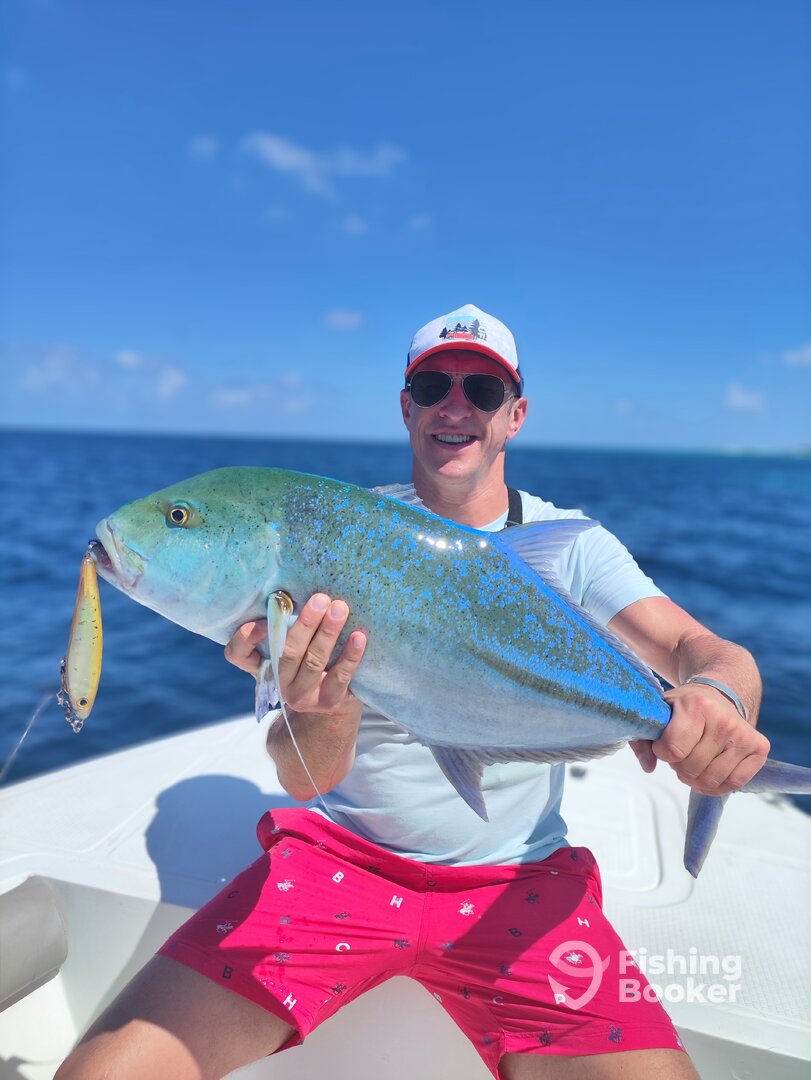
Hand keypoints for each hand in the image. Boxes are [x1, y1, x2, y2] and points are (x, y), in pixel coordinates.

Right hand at [224, 594, 366, 717]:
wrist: (331, 707)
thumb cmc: (310, 663)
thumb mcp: (293, 649)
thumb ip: (288, 627)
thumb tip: (300, 588)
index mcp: (264, 666)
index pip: (238, 654)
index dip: (246, 636)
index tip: (264, 618)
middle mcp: (280, 684)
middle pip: (287, 652)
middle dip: (306, 623)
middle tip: (321, 599)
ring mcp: (303, 696)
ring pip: (314, 661)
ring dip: (328, 632)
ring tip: (340, 609)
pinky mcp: (329, 702)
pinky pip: (340, 676)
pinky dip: (350, 655)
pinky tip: (358, 637)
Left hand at [630, 683, 768, 794]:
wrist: (721, 694)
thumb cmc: (685, 708)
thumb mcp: (659, 714)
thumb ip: (643, 740)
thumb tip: (648, 767)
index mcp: (696, 705)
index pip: (674, 749)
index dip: (662, 753)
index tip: (664, 745)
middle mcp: (724, 719)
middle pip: (692, 768)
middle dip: (679, 766)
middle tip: (681, 752)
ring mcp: (744, 734)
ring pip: (712, 780)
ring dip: (696, 778)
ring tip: (694, 760)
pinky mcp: (760, 747)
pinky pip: (734, 784)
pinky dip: (716, 786)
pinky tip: (709, 770)